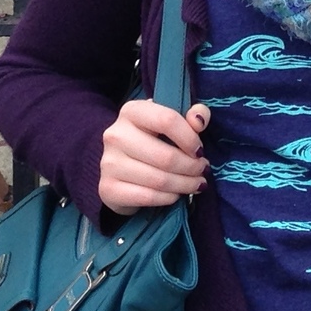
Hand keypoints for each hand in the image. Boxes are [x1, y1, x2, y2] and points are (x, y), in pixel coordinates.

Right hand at [96, 99, 209, 214]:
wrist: (120, 166)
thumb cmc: (153, 139)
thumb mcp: (173, 120)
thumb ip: (193, 114)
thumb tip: (199, 121)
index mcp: (131, 111)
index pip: (167, 120)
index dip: (190, 138)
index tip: (200, 150)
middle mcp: (115, 135)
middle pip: (166, 156)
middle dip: (192, 167)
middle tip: (202, 171)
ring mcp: (108, 163)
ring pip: (159, 180)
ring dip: (184, 185)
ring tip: (196, 183)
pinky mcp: (108, 188)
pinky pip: (147, 197)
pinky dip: (168, 198)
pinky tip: (176, 194)